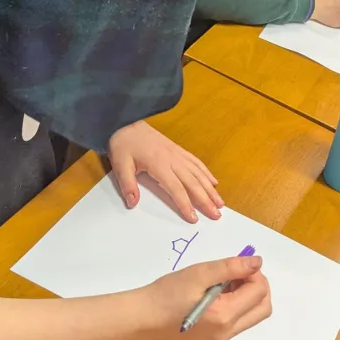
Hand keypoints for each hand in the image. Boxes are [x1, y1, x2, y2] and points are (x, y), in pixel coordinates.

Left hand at [108, 120, 223, 222]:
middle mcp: (173, 159)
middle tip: (216, 214)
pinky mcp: (178, 149)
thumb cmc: (123, 143)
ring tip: (220, 202)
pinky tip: (214, 182)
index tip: (194, 218)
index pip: (176, 189)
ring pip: (198, 173)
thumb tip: (133, 203)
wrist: (125, 120)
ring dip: (211, 189)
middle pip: (193, 183)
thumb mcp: (119, 164)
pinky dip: (207, 173)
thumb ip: (127, 185)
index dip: (186, 204)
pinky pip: (196, 162)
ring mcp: (177, 154)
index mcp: (159, 164)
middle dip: (206, 200)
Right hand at [141, 256, 271, 339]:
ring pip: (253, 314)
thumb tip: (256, 262)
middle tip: (239, 271)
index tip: (239, 263)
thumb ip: (231, 267)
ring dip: (248, 294)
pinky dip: (238, 303)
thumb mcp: (199, 274)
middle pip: (263, 308)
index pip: (259, 292)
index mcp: (225, 317)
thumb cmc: (167, 294)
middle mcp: (228, 332)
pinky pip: (238, 319)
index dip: (254, 273)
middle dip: (258, 285)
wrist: (142, 317)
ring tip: (226, 280)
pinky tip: (219, 291)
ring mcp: (222, 337)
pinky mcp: (215, 337)